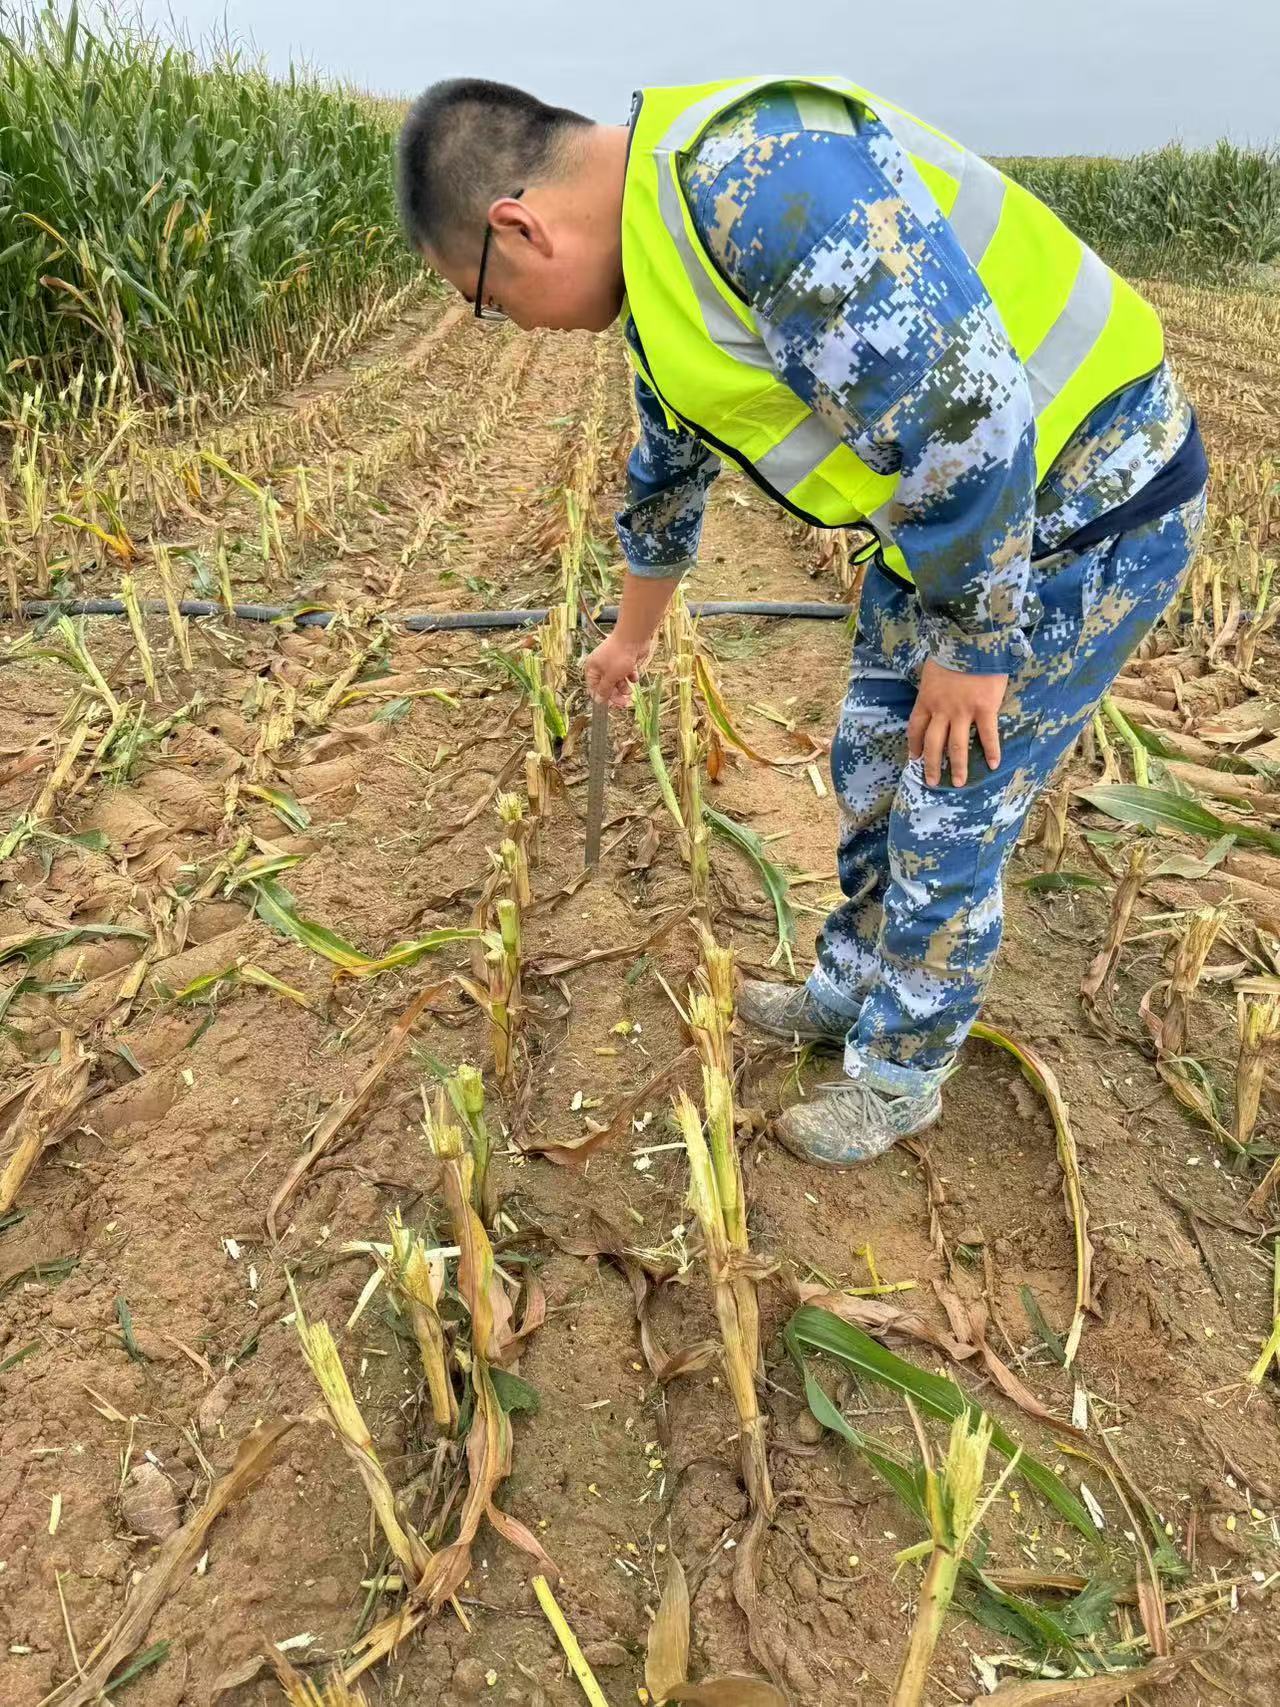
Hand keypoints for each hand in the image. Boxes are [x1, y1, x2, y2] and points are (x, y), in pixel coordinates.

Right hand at [585, 634, 649, 707]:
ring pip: (618, 681)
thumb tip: (598, 700)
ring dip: (624, 687)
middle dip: (616, 695)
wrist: (633, 639)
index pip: (594, 687)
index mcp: (592, 668)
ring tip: (630, 690)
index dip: (602, 697)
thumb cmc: (618, 656)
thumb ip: (604, 690)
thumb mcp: (610, 677)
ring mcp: (614, 664)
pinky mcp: (626, 662)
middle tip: (624, 703)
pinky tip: (634, 675)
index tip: (610, 705)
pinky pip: (627, 674)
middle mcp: (602, 666)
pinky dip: (631, 676)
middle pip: (607, 686)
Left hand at [908, 658, 1006, 786]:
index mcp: (926, 700)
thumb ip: (932, 687)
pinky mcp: (984, 709)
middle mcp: (941, 711)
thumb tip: (934, 692)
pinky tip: (993, 765)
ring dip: (957, 767)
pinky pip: (987, 735)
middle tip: (932, 782)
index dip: (915, 746)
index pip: (915, 729)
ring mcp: (962, 712)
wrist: (972, 640)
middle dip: (931, 766)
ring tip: (959, 783)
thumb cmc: (952, 650)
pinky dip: (990, 751)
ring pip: (957, 746)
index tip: (914, 759)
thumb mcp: (932, 670)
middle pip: (933, 745)